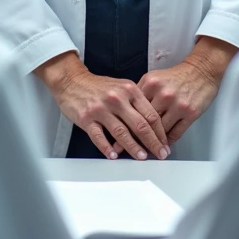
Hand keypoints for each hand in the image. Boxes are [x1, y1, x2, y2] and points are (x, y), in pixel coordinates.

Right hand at [34, 52, 170, 161]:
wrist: (73, 81)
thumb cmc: (99, 87)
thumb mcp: (122, 87)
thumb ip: (136, 103)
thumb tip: (152, 127)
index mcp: (129, 90)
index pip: (150, 113)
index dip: (160, 131)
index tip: (165, 143)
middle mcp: (117, 98)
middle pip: (140, 124)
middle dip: (153, 142)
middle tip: (160, 154)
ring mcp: (101, 108)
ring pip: (122, 132)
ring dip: (134, 148)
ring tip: (142, 158)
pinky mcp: (87, 118)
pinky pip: (99, 136)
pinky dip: (107, 148)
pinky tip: (114, 156)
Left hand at [116, 37, 236, 150]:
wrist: (201, 70)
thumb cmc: (176, 76)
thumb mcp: (155, 78)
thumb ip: (141, 93)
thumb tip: (126, 113)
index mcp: (151, 83)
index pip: (133, 108)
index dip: (124, 124)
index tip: (116, 137)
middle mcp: (163, 93)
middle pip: (145, 121)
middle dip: (135, 138)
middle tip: (126, 150)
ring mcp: (177, 104)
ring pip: (160, 130)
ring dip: (152, 143)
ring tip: (145, 152)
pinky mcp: (190, 113)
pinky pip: (176, 133)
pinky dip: (168, 142)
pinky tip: (163, 146)